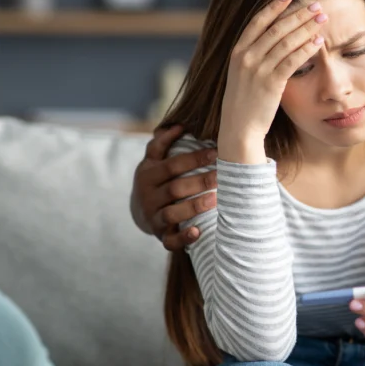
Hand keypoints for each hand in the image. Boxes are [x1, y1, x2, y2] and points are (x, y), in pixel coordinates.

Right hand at [131, 124, 219, 250]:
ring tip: (217, 199)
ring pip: (172, 214)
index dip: (194, 159)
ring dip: (195, 207)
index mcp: (148, 175)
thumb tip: (179, 125)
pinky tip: (198, 232)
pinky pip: (170, 240)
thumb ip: (162, 143)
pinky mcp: (161, 235)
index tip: (216, 153)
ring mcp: (154, 218)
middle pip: (175, 189)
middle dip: (200, 181)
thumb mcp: (153, 160)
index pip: (172, 165)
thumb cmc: (156, 180)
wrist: (140, 211)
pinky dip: (184, 238)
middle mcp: (148, 197)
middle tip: (223, 175)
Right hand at [218, 0, 327, 162]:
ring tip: (322, 19)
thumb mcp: (241, 74)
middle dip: (298, 15)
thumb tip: (269, 40)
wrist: (238, 129)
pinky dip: (307, 49)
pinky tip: (319, 42)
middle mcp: (246, 57)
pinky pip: (292, 61)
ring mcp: (258, 70)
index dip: (274, 7)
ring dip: (306, 28)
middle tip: (316, 6)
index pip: (257, 22)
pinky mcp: (271, 83)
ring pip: (286, 42)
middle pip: (276, 28)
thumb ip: (252, 55)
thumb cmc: (243, 102)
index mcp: (237, 52)